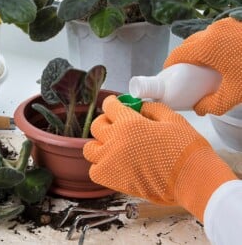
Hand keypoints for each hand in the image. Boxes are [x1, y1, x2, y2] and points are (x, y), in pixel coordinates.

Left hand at [83, 95, 236, 221]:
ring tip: (112, 146)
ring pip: (90, 149)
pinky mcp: (114, 180)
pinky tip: (114, 164)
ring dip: (99, 145)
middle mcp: (115, 141)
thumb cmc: (187, 148)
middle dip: (106, 122)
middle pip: (97, 125)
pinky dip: (100, 166)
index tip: (116, 104)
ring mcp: (112, 162)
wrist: (193, 180)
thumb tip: (139, 108)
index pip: (109, 106)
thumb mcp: (172, 119)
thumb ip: (151, 109)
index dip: (113, 103)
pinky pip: (94, 171)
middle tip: (116, 125)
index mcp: (129, 123)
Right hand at [164, 17, 241, 115]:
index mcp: (207, 45)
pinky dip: (212, 46)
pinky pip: (217, 35)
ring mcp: (227, 24)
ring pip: (203, 38)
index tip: (169, 77)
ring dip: (198, 51)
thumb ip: (212, 104)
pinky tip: (221, 59)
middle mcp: (214, 30)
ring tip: (203, 69)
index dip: (171, 66)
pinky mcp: (238, 24)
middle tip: (186, 76)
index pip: (179, 53)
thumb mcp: (234, 94)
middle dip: (184, 59)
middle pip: (189, 44)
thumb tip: (197, 109)